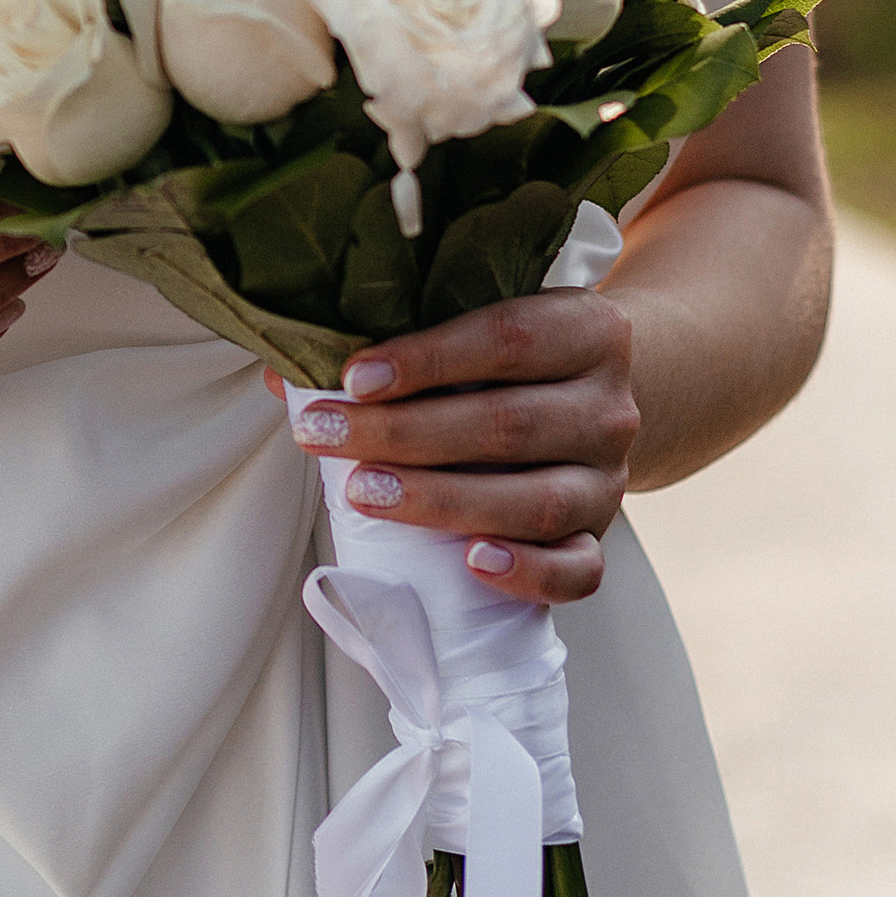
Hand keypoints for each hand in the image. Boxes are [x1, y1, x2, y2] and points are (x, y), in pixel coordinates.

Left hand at [267, 290, 639, 604]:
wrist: (608, 392)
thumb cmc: (517, 358)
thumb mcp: (480, 324)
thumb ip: (400, 344)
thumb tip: (285, 373)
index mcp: (587, 330)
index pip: (507, 339)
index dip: (426, 359)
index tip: (352, 378)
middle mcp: (609, 406)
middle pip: (508, 425)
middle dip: (405, 435)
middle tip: (326, 437)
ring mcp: (610, 479)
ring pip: (535, 502)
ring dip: (442, 502)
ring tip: (363, 495)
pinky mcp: (601, 537)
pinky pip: (578, 571)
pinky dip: (527, 572)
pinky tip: (470, 562)